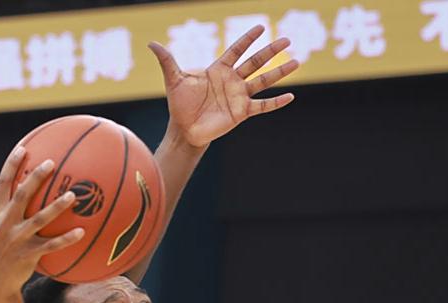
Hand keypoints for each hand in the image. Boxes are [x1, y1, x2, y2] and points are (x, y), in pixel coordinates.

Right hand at [0, 147, 84, 301]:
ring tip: (73, 195)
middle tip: (52, 163)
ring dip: (56, 207)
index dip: (12, 165)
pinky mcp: (28, 254)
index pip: (3, 184)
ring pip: (39, 219)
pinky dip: (66, 239)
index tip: (24, 149)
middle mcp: (5, 223)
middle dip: (35, 178)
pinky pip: (51, 245)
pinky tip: (82, 231)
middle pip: (21, 195)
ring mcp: (17, 239)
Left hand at [150, 25, 300, 148]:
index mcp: (218, 69)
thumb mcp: (174, 80)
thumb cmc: (179, 104)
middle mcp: (232, 80)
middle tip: (287, 39)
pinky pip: (262, 106)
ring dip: (279, 72)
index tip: (260, 26)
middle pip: (255, 62)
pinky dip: (276, 102)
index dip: (247, 39)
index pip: (236, 50)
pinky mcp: (241, 112)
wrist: (184, 129)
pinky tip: (290, 96)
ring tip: (296, 62)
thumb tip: (151, 44)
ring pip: (263, 81)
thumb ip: (167, 61)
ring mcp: (239, 96)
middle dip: (270, 51)